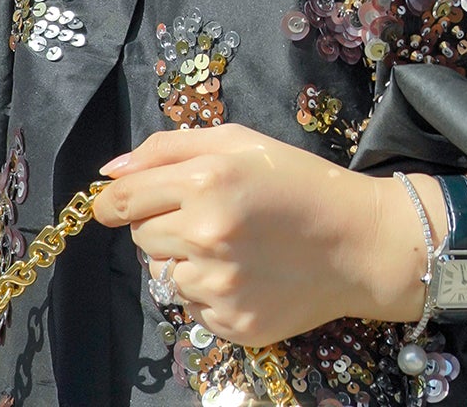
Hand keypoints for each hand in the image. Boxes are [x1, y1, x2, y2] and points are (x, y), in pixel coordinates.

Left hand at [93, 124, 427, 346]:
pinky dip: (208, 294)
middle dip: (162, 224)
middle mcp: (206, 235)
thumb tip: (110, 172)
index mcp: (207, 180)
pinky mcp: (231, 325)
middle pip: (139, 237)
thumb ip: (168, 148)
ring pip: (163, 276)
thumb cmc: (296, 180)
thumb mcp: (238, 141)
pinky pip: (191, 309)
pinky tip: (245, 274)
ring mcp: (218, 286)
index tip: (118, 205)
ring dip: (184, 261)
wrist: (357, 242)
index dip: (113, 203)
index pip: (122, 201)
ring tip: (233, 246)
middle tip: (208, 214)